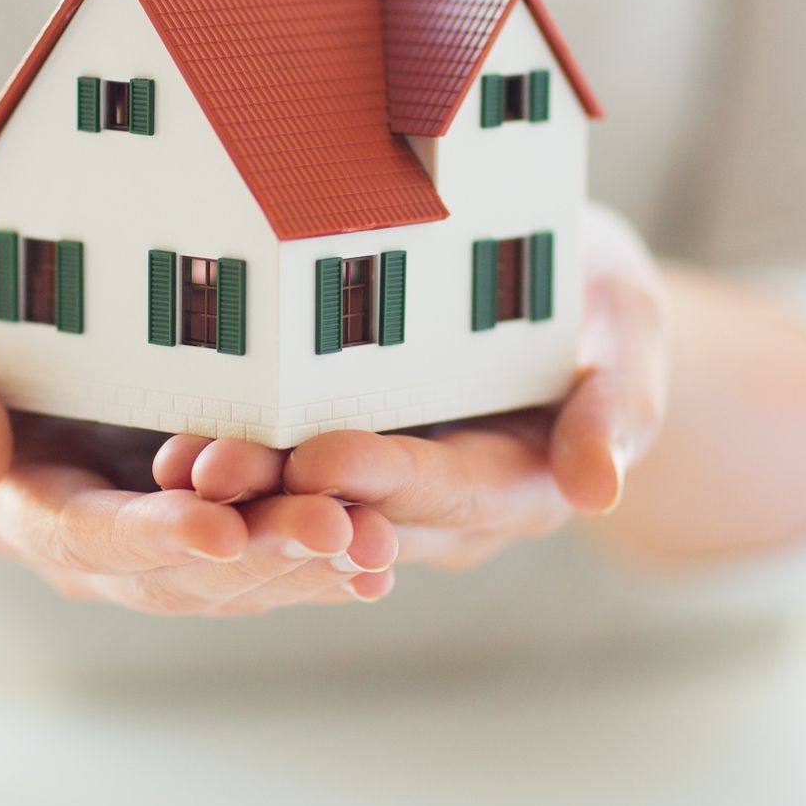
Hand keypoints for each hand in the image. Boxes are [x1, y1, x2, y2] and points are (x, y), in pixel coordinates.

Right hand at [0, 203, 395, 613]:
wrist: (20, 306)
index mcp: (13, 500)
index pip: (81, 532)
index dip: (148, 536)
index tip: (216, 529)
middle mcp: (88, 537)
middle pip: (172, 572)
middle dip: (256, 555)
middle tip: (333, 530)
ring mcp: (153, 537)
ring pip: (231, 577)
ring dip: (304, 567)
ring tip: (374, 545)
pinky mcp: (211, 521)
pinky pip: (266, 558)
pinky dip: (322, 561)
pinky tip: (382, 556)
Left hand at [182, 202, 669, 570]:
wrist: (565, 294)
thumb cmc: (602, 304)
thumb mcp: (632, 335)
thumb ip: (618, 408)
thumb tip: (599, 492)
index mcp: (521, 484)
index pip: (454, 491)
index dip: (391, 478)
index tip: (326, 456)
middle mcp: (447, 505)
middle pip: (367, 511)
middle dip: (289, 495)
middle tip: (216, 470)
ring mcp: (390, 488)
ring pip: (314, 503)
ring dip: (246, 489)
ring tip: (179, 463)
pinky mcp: (345, 457)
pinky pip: (288, 471)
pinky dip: (237, 458)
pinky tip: (172, 447)